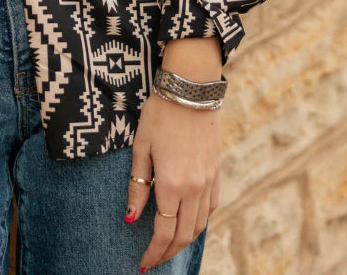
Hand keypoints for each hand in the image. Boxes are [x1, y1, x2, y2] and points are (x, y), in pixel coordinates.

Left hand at [126, 89, 220, 271]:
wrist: (192, 89)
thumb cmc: (160, 114)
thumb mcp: (141, 147)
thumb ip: (137, 185)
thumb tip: (130, 218)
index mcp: (171, 183)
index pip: (164, 231)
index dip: (153, 252)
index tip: (143, 263)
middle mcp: (194, 188)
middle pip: (183, 234)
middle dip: (167, 253)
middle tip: (153, 261)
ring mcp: (208, 181)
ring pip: (199, 225)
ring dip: (184, 241)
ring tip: (168, 247)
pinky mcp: (216, 172)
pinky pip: (211, 208)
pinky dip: (199, 222)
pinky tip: (188, 222)